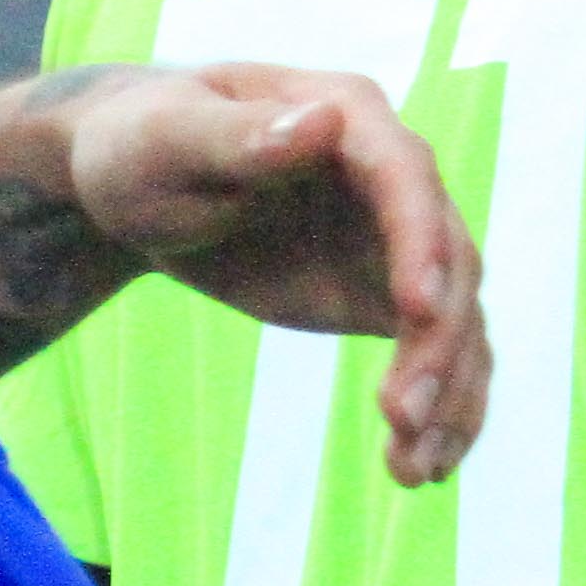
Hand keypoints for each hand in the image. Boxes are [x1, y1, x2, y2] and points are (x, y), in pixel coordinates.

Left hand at [64, 64, 485, 484]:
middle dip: (436, 343)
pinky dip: (436, 409)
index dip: (420, 243)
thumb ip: (238, 137)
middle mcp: (393, 178)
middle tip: (401, 417)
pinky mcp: (382, 294)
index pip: (406, 178)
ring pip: (454, 318)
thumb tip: (321, 122)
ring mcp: (396, 240)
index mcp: (350, 116)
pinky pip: (430, 352)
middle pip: (447, 262)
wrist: (131, 180)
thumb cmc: (140, 145)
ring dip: (447, 393)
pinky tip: (419, 469)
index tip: (417, 312)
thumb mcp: (167, 139)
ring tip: (413, 467)